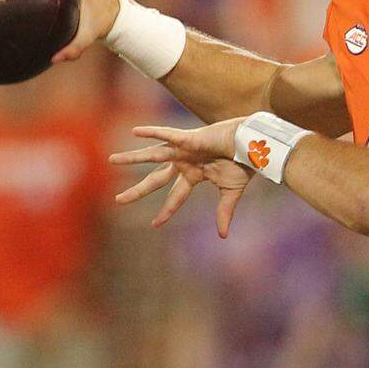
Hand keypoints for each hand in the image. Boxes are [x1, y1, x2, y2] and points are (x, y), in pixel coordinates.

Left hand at [110, 118, 247, 236]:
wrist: (256, 145)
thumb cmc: (246, 163)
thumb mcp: (232, 191)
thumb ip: (224, 212)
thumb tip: (223, 236)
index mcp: (195, 175)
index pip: (176, 196)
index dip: (166, 211)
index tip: (155, 224)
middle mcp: (185, 162)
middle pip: (156, 179)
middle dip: (138, 190)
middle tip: (119, 200)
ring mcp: (185, 149)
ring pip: (153, 155)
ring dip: (132, 158)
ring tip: (112, 160)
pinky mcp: (189, 138)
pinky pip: (167, 134)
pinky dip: (152, 132)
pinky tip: (135, 132)